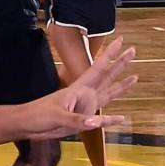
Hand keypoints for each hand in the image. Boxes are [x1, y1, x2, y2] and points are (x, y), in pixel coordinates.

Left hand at [19, 39, 137, 139]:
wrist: (29, 125)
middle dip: (120, 63)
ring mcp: (86, 107)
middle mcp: (85, 94)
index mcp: (78, 88)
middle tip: (133, 50)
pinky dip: (112, 120)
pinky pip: (102, 119)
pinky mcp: (84, 120)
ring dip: (121, 86)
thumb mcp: (57, 115)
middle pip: (107, 76)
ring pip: (108, 94)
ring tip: (135, 78)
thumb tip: (95, 122)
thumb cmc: (39, 115)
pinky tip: (121, 118)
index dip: (109, 54)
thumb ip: (76, 119)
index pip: (98, 67)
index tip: (120, 40)